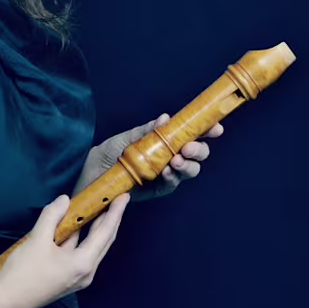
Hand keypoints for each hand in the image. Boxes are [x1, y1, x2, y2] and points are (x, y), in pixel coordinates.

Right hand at [0, 192, 130, 307]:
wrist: (6, 301)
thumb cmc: (23, 272)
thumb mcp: (37, 239)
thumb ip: (52, 216)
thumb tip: (64, 200)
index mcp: (83, 263)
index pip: (105, 232)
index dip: (115, 212)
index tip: (124, 196)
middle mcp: (86, 272)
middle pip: (103, 241)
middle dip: (110, 219)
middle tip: (117, 199)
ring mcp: (77, 277)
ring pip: (92, 247)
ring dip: (96, 227)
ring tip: (99, 207)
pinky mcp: (67, 277)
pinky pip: (80, 252)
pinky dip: (81, 237)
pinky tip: (77, 224)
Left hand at [72, 113, 222, 201]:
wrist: (92, 173)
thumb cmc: (109, 153)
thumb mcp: (127, 137)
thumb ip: (148, 130)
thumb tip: (166, 118)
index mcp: (166, 141)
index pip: (191, 134)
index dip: (206, 131)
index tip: (216, 127)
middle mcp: (170, 156)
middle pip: (197, 154)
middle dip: (199, 150)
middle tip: (189, 147)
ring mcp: (166, 174)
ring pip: (190, 170)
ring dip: (188, 164)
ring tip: (176, 159)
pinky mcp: (159, 189)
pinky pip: (172, 183)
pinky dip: (173, 176)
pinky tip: (167, 170)